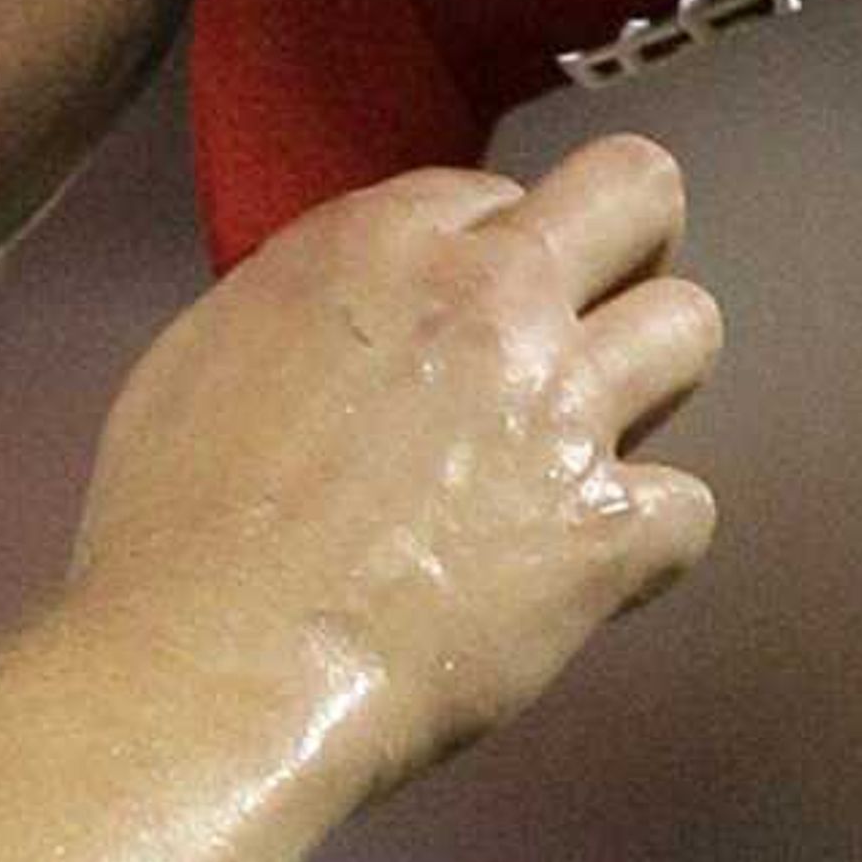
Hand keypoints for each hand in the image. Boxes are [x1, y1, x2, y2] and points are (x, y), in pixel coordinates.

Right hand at [70, 134, 722, 804]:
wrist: (213, 668)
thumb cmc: (170, 533)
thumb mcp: (199, 360)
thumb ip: (299, 311)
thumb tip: (350, 331)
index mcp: (373, 246)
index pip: (489, 193)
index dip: (481, 256)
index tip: (458, 319)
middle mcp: (487, 301)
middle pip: (637, 193)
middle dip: (626, 250)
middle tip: (583, 328)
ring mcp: (559, 409)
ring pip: (691, 327)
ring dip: (645, 384)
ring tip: (578, 450)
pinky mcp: (606, 528)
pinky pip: (687, 506)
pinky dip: (639, 543)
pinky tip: (576, 574)